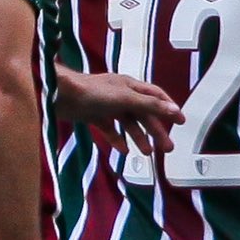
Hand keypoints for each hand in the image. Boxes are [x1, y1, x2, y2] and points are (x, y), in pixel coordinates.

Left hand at [57, 67, 179, 158]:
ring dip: (139, 137)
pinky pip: (109, 129)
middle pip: (144, 113)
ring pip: (128, 123)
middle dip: (156, 130)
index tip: (181, 122)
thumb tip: (175, 110)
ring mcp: (106, 105)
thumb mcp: (125, 98)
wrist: (59, 95)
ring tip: (148, 153)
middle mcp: (120, 94)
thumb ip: (149, 105)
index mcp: (130, 85)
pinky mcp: (93, 115)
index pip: (155, 96)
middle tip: (167, 148)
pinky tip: (123, 151)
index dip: (168, 108)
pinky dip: (117, 139)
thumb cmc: (91, 91)